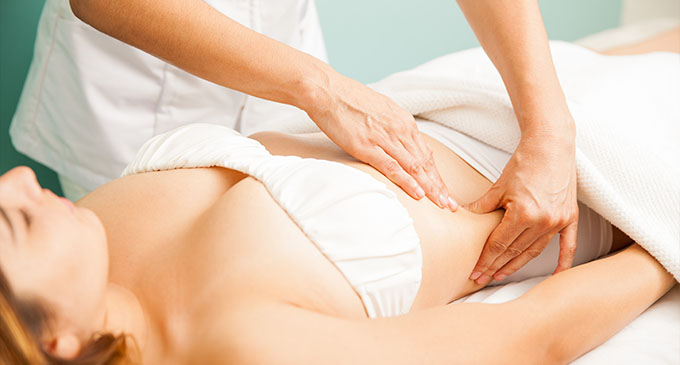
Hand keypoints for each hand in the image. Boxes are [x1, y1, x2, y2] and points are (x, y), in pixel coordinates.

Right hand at [303, 72, 457, 210]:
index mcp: (403, 121)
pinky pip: (392, 167)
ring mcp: (384, 138)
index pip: (426, 154)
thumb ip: (391, 127)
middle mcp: (399, 129)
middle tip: (451, 205)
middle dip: (439, 186)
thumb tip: (397, 141)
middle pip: (425, 163)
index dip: (436, 175)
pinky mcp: (367, 146)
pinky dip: (407, 181)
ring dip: (430, 188)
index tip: (444, 191)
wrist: (327, 90)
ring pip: (414, 167)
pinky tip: (418, 194)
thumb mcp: (379, 110)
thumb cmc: (348, 99)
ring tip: (441, 205)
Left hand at [465, 129, 578, 284]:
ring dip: (517, 265)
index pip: (499, 244)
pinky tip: (555, 276)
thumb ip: (482, 207)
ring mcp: (558, 221)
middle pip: (514, 251)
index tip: (475, 272)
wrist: (551, 145)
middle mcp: (543, 221)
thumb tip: (461, 216)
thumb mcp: (499, 186)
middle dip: (496, 266)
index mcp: (523, 214)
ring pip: (534, 251)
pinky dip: (562, 262)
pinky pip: (567, 246)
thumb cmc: (525, 162)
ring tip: (501, 275)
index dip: (485, 260)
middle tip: (482, 279)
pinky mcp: (570, 217)